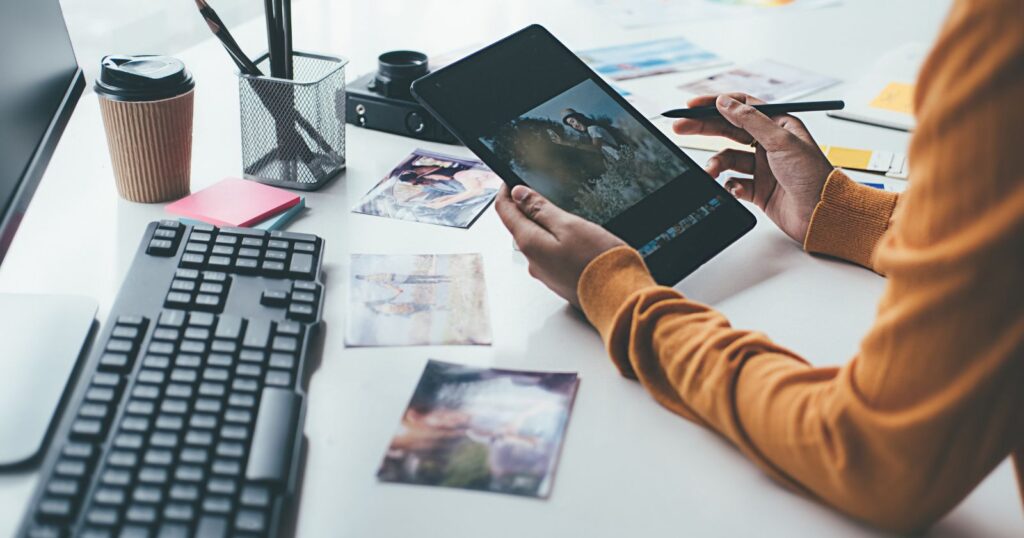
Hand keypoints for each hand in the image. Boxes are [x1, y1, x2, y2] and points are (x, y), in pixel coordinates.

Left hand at [495, 185, 625, 307]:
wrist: (619, 296)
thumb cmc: (597, 260)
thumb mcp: (569, 225)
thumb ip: (540, 209)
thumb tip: (517, 194)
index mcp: (530, 243)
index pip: (504, 212)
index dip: (506, 192)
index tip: (511, 181)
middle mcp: (532, 261)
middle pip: (520, 227)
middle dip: (526, 209)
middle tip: (541, 193)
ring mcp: (545, 273)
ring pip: (537, 242)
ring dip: (544, 227)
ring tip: (564, 216)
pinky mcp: (559, 281)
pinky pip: (551, 256)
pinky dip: (557, 243)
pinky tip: (576, 240)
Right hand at [673, 93, 834, 242]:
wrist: (822, 214)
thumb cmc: (813, 176)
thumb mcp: (781, 141)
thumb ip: (750, 120)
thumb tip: (725, 102)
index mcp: (779, 125)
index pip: (742, 106)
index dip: (716, 104)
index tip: (692, 106)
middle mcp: (769, 143)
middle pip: (728, 130)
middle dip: (703, 128)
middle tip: (679, 127)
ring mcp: (762, 167)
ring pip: (728, 158)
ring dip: (717, 165)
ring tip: (711, 172)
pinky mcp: (757, 190)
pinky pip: (733, 183)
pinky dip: (729, 186)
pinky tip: (733, 189)